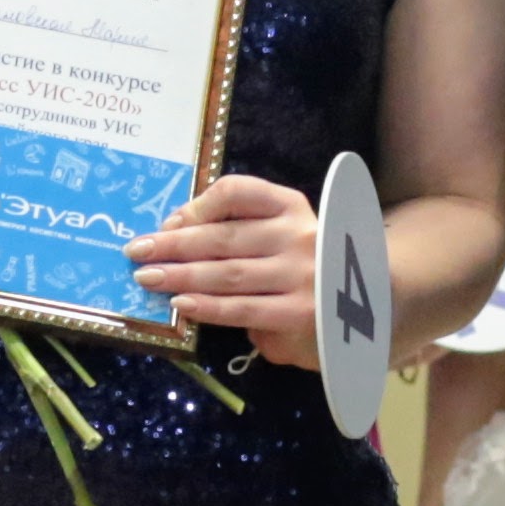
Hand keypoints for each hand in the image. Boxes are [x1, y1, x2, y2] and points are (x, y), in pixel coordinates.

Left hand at [129, 174, 323, 366]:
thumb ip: (240, 228)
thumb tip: (178, 233)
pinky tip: (180, 304)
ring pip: (227, 273)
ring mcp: (301, 275)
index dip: (197, 206)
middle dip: (173, 245)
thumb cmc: (308, 266)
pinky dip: (207, 306)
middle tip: (137, 252)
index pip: (237, 192)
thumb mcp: (282, 233)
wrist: (368, 303)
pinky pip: (242, 308)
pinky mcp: (299, 313)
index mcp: (289, 206)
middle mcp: (297, 234)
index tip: (168, 222)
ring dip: (181, 276)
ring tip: (147, 279)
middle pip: (223, 236)